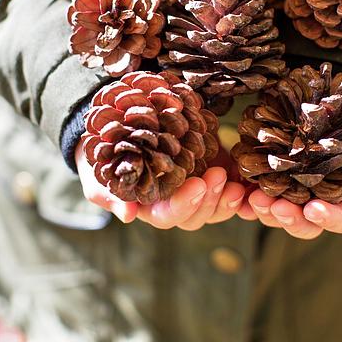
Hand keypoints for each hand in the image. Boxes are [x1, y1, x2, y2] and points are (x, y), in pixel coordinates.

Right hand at [76, 139, 246, 229]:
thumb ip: (108, 194)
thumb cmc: (99, 153)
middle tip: (218, 176)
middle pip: (197, 215)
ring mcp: (193, 186)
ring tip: (233, 178)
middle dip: (210, 200)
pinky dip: (239, 183)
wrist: (113, 125)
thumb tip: (129, 216)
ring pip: (216, 205)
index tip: (196, 186)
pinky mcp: (207, 167)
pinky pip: (229, 184)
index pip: (168, 216)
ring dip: (227, 196)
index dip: (184, 205)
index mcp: (148, 207)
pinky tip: (245, 174)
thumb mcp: (96, 171)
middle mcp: (173, 201)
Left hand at [238, 87, 341, 239]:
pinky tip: (239, 190)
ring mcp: (295, 184)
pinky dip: (248, 193)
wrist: (341, 89)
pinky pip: (259, 187)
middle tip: (272, 206)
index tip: (312, 208)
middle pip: (305, 222)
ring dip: (265, 209)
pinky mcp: (274, 168)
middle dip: (288, 219)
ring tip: (254, 197)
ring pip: (279, 210)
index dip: (328, 219)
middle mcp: (321, 195)